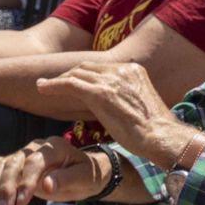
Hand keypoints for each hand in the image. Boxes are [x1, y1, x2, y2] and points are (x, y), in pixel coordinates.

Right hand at [0, 138, 108, 204]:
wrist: (82, 173)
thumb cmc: (86, 175)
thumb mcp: (84, 178)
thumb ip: (66, 179)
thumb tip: (47, 185)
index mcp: (54, 147)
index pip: (35, 162)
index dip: (26, 182)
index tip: (21, 203)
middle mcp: (36, 147)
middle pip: (14, 162)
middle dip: (7, 187)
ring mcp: (24, 154)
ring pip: (2, 165)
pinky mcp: (16, 163)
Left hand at [35, 60, 189, 164]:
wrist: (161, 137)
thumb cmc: (154, 131)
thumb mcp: (141, 106)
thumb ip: (126, 98)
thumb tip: (116, 106)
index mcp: (133, 70)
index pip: (102, 67)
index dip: (84, 74)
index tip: (72, 81)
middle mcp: (122, 70)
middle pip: (87, 67)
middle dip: (69, 75)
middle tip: (54, 84)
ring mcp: (111, 80)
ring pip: (77, 74)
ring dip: (58, 79)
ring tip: (44, 86)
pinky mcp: (101, 93)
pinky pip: (71, 84)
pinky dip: (54, 85)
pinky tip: (42, 89)